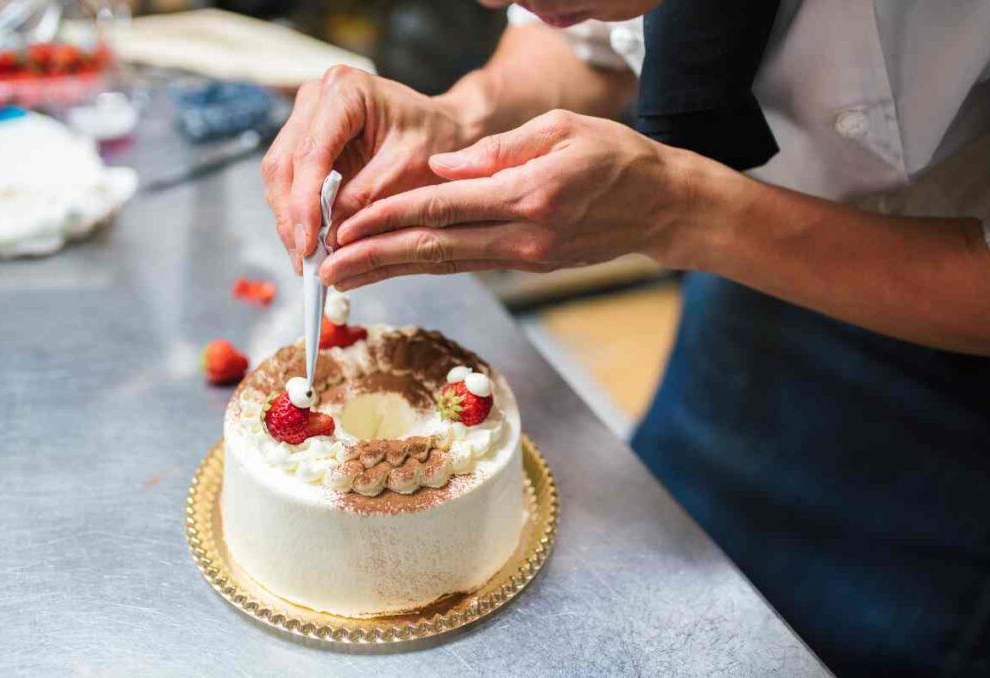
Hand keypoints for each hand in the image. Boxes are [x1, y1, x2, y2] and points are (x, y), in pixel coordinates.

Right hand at [260, 66, 472, 271]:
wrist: (445, 128)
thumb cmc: (435, 140)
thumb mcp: (407, 171)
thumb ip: (366, 199)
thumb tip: (328, 235)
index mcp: (345, 90)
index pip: (311, 152)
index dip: (304, 203)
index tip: (308, 243)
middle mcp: (318, 96)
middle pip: (285, 163)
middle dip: (292, 217)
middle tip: (305, 261)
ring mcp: (307, 116)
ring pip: (280, 175)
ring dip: (290, 219)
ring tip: (306, 259)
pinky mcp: (307, 139)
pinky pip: (291, 181)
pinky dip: (298, 213)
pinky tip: (310, 242)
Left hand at [321, 109, 704, 288]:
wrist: (663, 207)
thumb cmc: (618, 157)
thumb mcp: (564, 129)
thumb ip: (500, 149)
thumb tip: (444, 166)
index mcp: (530, 195)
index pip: (444, 206)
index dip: (389, 217)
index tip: (345, 225)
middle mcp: (523, 236)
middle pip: (435, 248)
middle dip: (375, 258)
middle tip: (326, 269)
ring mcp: (525, 257)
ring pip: (445, 263)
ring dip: (392, 270)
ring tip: (345, 277)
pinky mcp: (526, 264)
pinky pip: (466, 263)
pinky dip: (425, 266)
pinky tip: (394, 266)